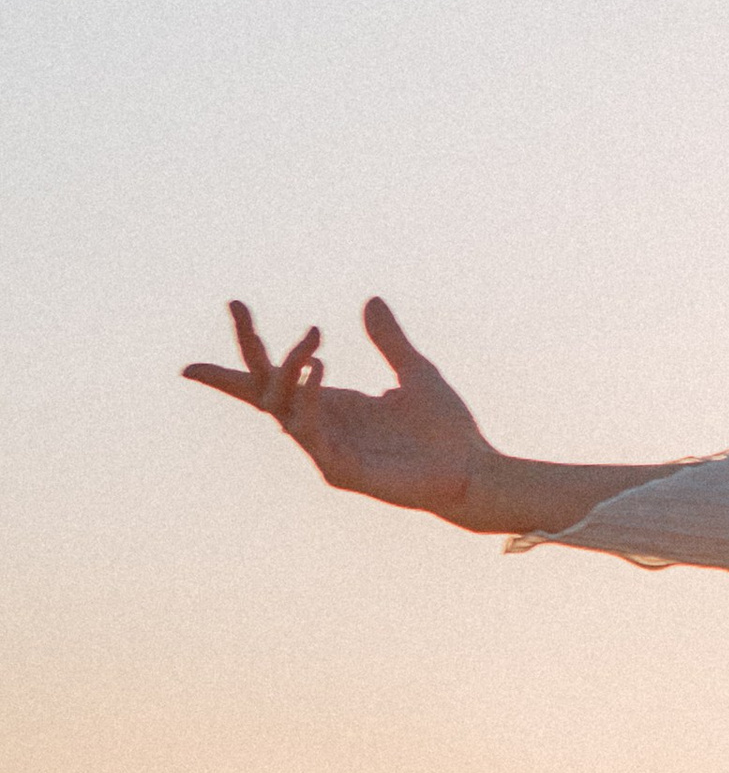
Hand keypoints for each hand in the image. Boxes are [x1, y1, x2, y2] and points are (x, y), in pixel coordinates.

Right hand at [183, 296, 491, 519]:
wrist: (473, 471)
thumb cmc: (445, 431)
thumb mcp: (415, 371)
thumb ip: (389, 340)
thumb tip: (371, 301)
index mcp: (333, 405)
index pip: (272, 382)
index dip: (240, 360)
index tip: (212, 334)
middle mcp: (322, 426)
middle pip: (262, 389)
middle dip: (246, 349)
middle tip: (238, 304)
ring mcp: (326, 451)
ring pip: (281, 408)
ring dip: (288, 371)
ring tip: (314, 344)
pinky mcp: (339, 471)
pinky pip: (310, 432)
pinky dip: (308, 399)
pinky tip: (318, 369)